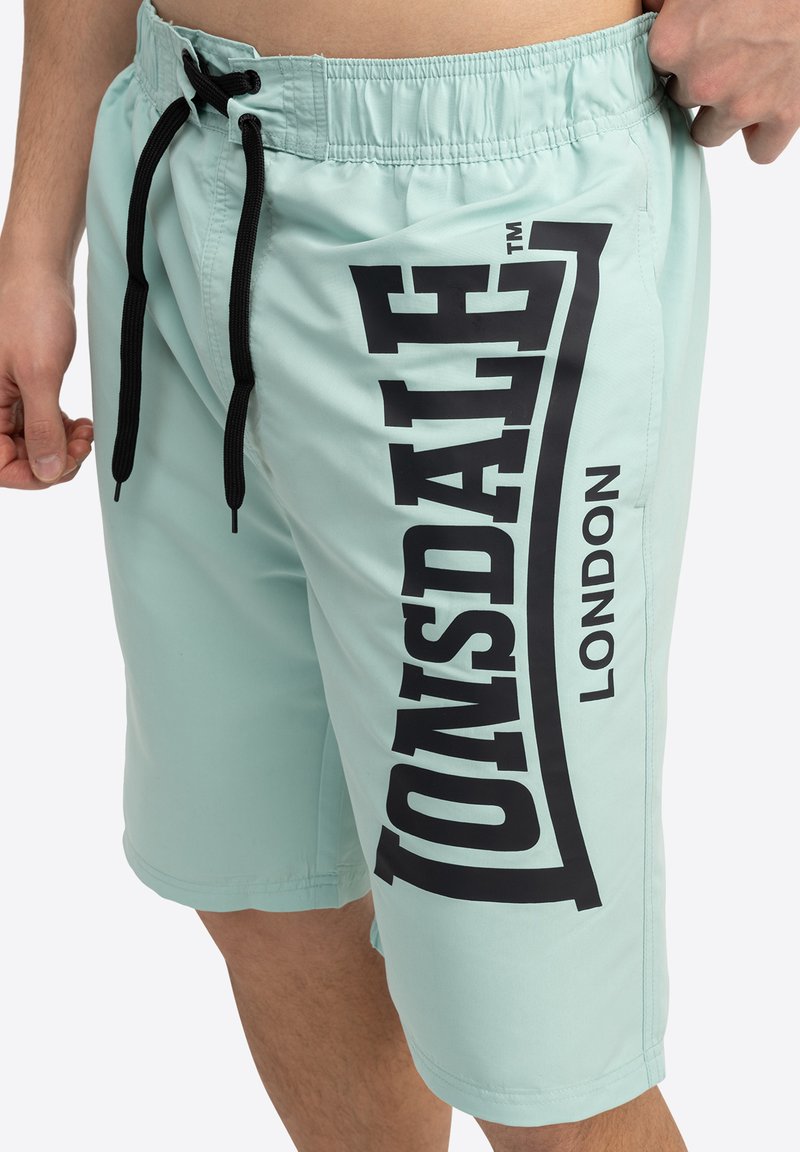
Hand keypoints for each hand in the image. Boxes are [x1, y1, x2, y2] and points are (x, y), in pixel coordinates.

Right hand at [0, 261, 92, 488]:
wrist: (39, 274)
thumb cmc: (30, 312)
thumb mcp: (40, 374)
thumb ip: (42, 427)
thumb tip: (45, 471)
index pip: (0, 466)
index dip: (33, 475)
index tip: (64, 464)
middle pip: (18, 459)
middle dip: (54, 459)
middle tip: (82, 445)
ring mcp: (6, 402)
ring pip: (32, 446)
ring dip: (62, 446)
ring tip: (85, 431)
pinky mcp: (24, 392)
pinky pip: (40, 426)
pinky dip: (62, 430)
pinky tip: (80, 423)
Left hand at [644, 0, 799, 162]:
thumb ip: (665, 3)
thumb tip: (647, 10)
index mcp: (673, 43)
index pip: (657, 69)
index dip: (680, 54)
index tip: (700, 39)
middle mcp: (703, 81)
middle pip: (683, 99)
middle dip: (700, 80)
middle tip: (728, 50)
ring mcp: (742, 103)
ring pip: (708, 133)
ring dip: (721, 113)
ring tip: (744, 77)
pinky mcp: (784, 115)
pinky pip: (760, 150)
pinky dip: (761, 134)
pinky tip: (765, 108)